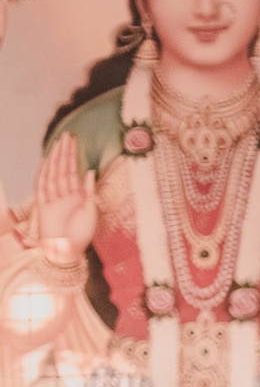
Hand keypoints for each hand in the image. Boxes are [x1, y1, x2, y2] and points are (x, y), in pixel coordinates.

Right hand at [33, 133, 96, 257]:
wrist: (66, 250)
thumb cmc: (81, 234)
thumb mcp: (91, 210)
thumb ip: (89, 191)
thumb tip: (91, 171)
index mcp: (77, 197)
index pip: (75, 172)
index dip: (75, 157)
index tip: (76, 143)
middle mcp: (64, 195)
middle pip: (63, 169)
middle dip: (66, 153)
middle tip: (68, 135)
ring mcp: (53, 198)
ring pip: (53, 173)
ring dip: (56, 158)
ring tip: (60, 143)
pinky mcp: (43, 204)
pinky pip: (42, 185)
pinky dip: (44, 172)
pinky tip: (47, 161)